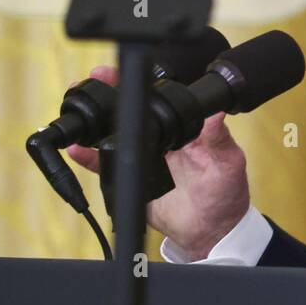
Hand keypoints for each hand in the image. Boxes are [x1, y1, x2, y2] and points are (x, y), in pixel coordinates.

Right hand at [65, 66, 251, 259]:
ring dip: (96, 122)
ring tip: (78, 110)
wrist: (212, 230)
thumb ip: (219, 139)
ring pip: (116, 134)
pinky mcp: (134, 178)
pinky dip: (91, 158)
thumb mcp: (227, 163)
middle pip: (132, 111)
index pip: (159, 100)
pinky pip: (107, 165)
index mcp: (184, 128)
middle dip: (110, 95)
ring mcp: (146, 157)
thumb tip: (216, 114)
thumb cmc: (225, 193)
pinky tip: (78, 150)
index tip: (122, 73)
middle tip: (93, 81)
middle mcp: (162, 139)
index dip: (140, 84)